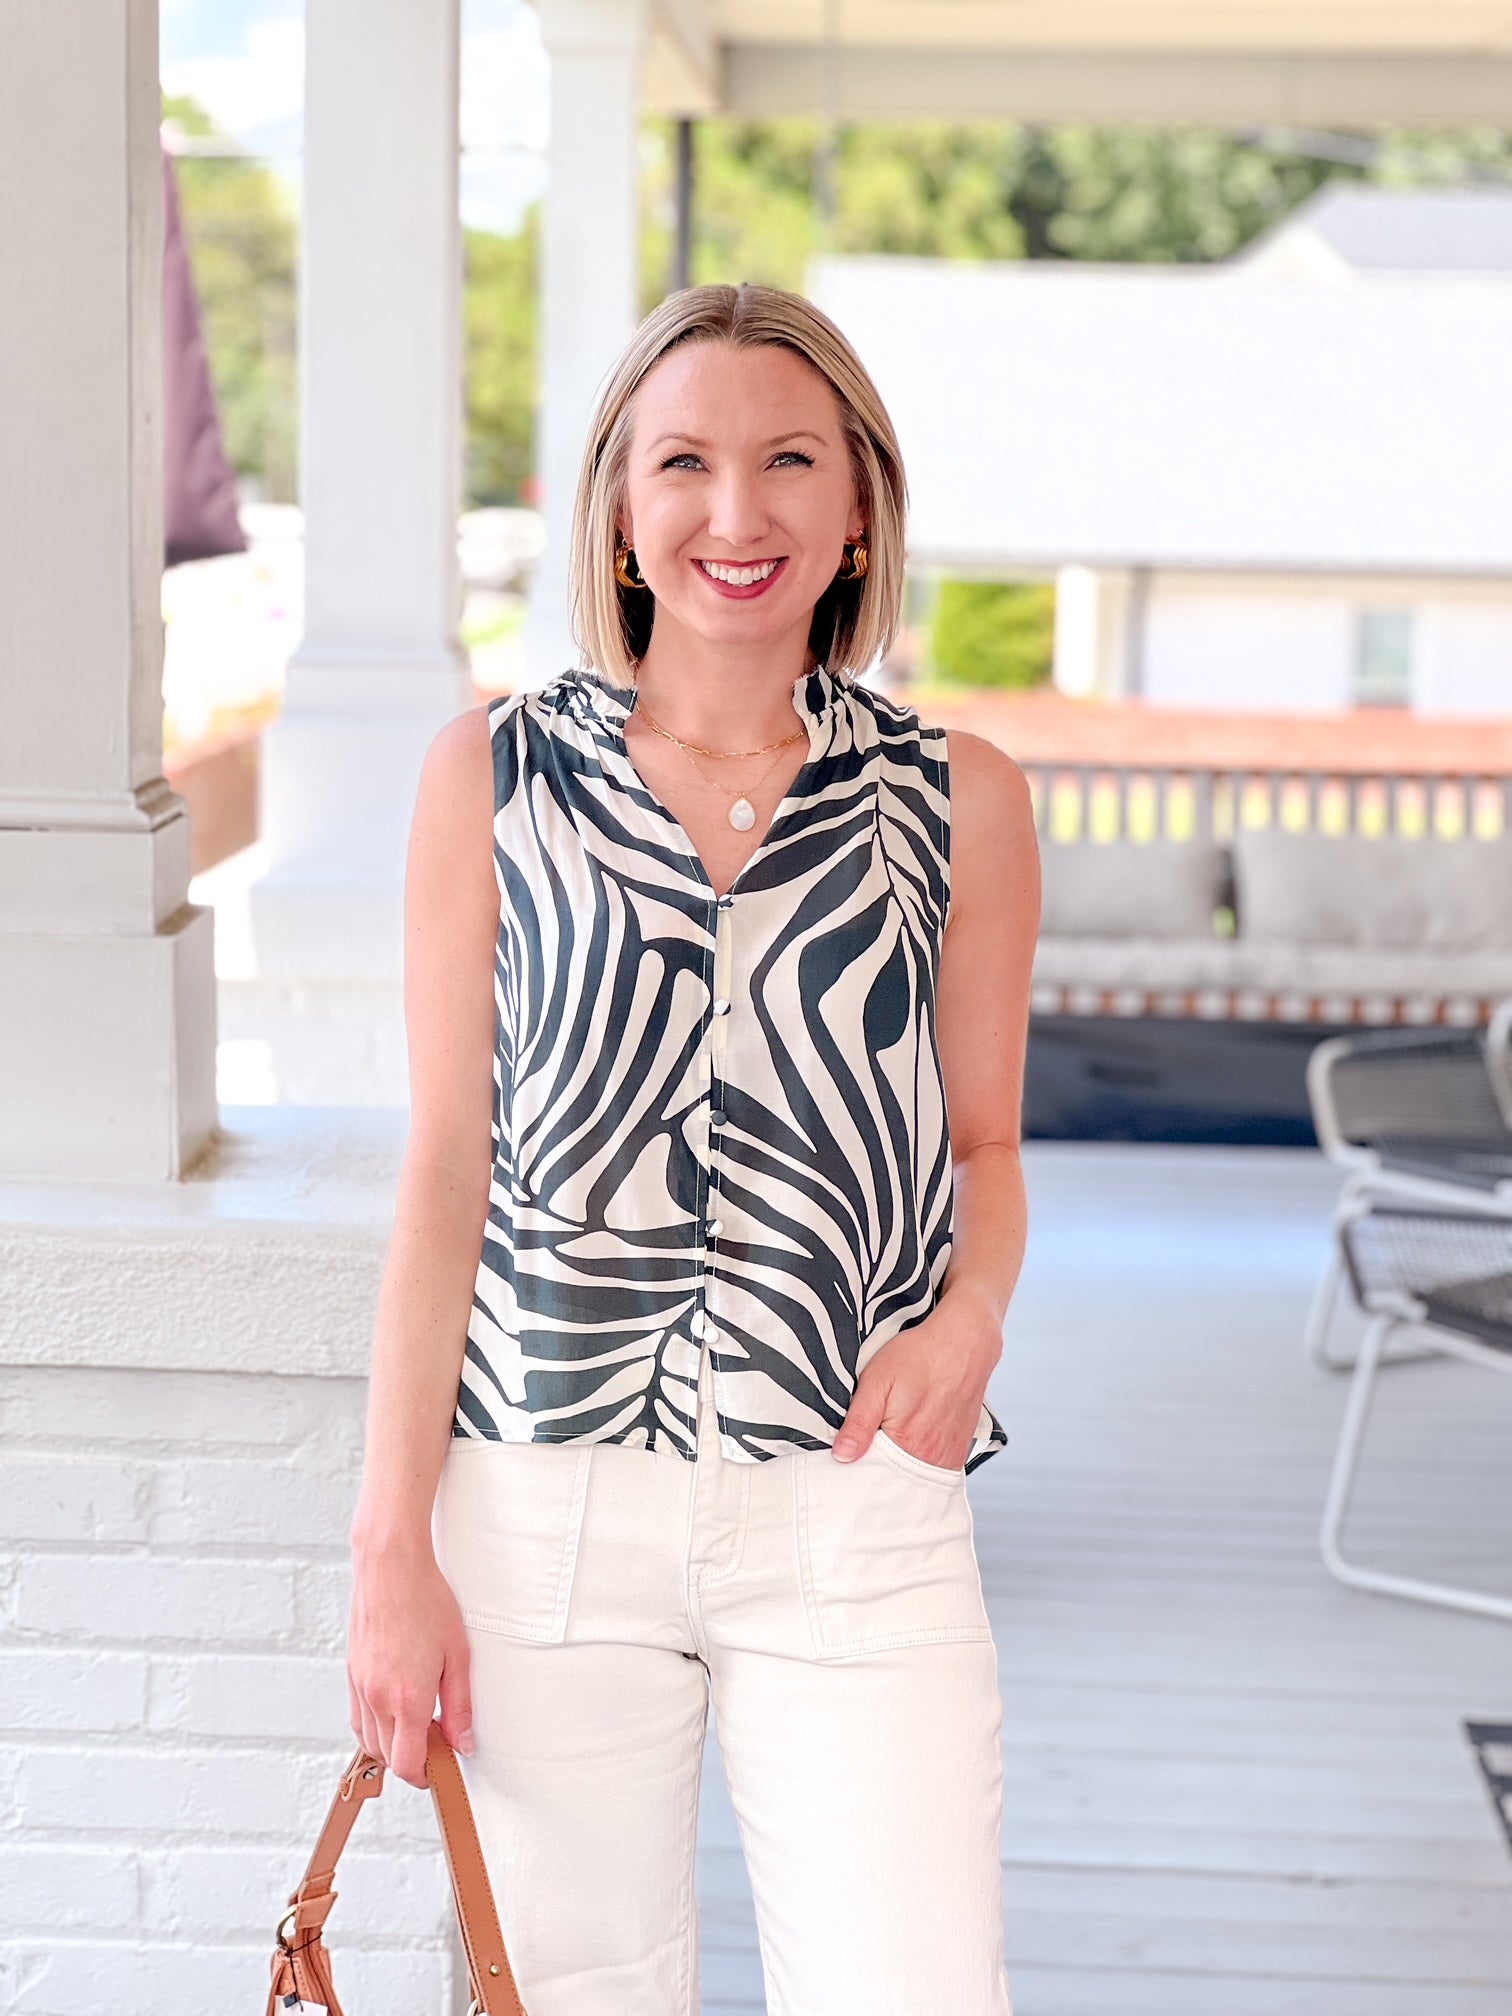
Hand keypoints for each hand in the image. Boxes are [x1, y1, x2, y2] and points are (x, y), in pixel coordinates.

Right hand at [347, 1536, 474, 1789]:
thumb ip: (460, 1705)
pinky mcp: (351, 1672)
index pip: (408, 1763)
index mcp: (406, 1698)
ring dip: (391, 1745)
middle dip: (412, 1760)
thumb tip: (462, 1742)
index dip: (425, 1775)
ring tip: (419, 1724)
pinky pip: (358, 1717)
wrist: (390, 1567)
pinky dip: (374, 1726)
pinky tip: (395, 1710)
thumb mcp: (458, 1655)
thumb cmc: (426, 1601)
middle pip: (387, 1757)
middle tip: (438, 1743)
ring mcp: (360, 1686)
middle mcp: (377, 1698)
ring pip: (369, 1740)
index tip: (440, 1770)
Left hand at [831, 1290, 1001, 1469]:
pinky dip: (918, 1461)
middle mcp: (931, 1458)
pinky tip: (912, 1439)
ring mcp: (948, 1456)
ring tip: (893, 1436)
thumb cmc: (919, 1356)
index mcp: (906, 1444)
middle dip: (878, 1468)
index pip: (871, 1475)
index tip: (849, 1453)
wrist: (964, 1343)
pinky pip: (932, 1468)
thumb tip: (842, 1456)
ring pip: (913, 1475)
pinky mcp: (959, 1450)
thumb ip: (859, 1421)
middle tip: (871, 1439)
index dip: (856, 1466)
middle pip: (894, 1479)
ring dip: (899, 1465)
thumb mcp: (877, 1380)